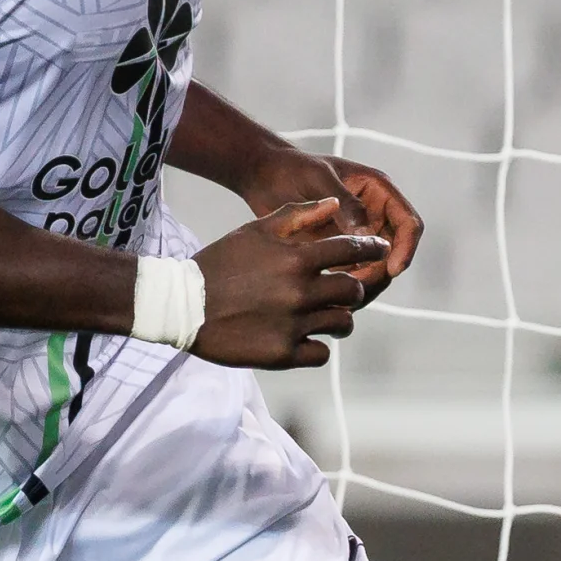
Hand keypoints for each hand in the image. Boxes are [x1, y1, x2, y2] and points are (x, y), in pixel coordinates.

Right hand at [189, 197, 385, 368]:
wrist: (181, 305)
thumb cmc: (219, 263)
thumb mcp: (255, 231)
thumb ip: (297, 216)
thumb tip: (333, 206)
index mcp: (296, 259)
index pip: (352, 251)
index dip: (371, 250)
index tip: (379, 252)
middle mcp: (299, 292)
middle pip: (354, 291)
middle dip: (354, 289)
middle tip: (344, 290)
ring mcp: (293, 325)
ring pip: (342, 323)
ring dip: (339, 318)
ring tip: (327, 316)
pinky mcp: (282, 354)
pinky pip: (321, 353)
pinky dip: (318, 347)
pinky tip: (307, 339)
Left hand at [239, 149, 421, 296]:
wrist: (262, 178)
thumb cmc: (290, 168)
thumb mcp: (318, 179)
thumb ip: (345, 203)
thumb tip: (365, 233)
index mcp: (377, 192)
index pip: (408, 223)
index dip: (406, 248)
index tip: (391, 269)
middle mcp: (373, 215)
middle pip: (394, 254)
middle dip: (381, 274)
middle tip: (356, 289)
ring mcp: (356, 236)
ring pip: (375, 270)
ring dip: (364, 286)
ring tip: (339, 298)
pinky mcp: (338, 252)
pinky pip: (352, 276)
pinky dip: (345, 290)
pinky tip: (326, 299)